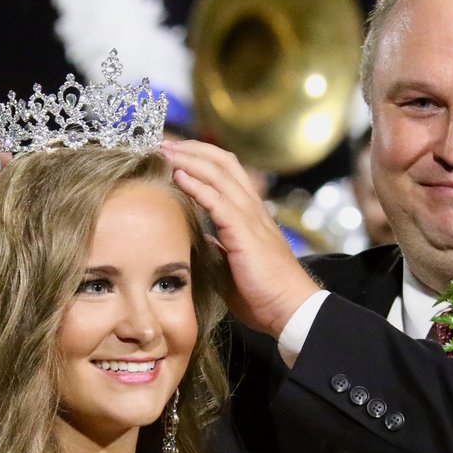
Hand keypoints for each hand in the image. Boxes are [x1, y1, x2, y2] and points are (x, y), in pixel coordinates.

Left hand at [162, 139, 319, 336]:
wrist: (288, 309)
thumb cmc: (263, 293)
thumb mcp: (233, 265)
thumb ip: (219, 248)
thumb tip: (203, 238)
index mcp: (250, 215)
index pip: (226, 172)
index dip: (200, 158)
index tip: (173, 153)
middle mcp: (252, 209)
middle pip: (222, 162)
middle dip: (191, 148)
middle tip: (164, 143)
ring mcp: (250, 218)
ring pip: (219, 174)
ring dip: (189, 159)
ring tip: (165, 151)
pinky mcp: (245, 233)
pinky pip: (217, 200)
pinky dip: (196, 185)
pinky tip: (177, 176)